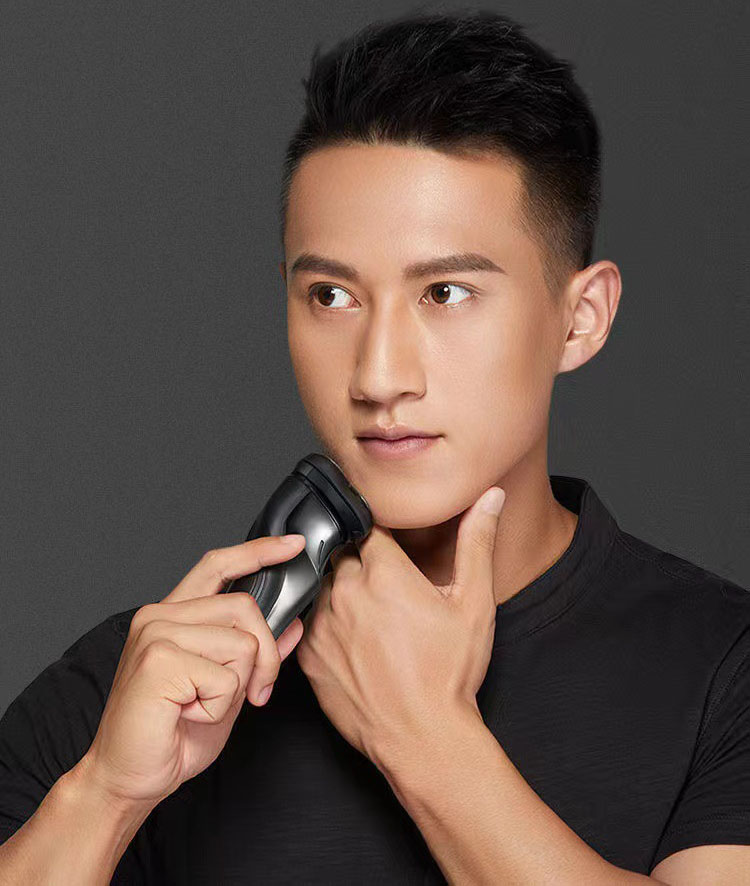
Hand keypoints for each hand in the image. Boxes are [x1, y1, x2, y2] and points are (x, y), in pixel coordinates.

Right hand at [79, 533, 307, 811]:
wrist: (128, 777)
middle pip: (245, 607)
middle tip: (253, 693)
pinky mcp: (158, 660)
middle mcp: (160, 615)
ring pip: (241, 643)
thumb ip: (256, 653)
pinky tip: (188, 715)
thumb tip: (292, 625)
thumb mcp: (228, 687)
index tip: (293, 545)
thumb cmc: (171, 735)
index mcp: (174, 615)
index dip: (258, 551)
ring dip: (236, 687)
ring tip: (201, 706)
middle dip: (265, 656)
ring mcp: (156, 634)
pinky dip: (219, 707)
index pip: (219, 566)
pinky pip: (226, 677)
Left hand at [296, 486, 504, 768]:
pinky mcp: (308, 655)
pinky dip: (324, 622)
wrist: (422, 737)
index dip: (380, 535)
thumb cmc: (450, 674)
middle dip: (360, 561)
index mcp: (384, 573)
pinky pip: (307, 621)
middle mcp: (346, 592)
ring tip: (369, 614)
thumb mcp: (474, 604)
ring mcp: (322, 624)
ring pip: (322, 585)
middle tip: (384, 586)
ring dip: (340, 590)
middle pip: (342, 554)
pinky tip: (350, 638)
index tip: (389, 547)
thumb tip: (490, 498)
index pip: (368, 528)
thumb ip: (477, 543)